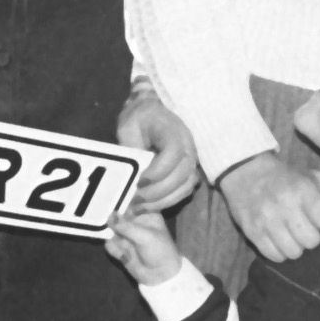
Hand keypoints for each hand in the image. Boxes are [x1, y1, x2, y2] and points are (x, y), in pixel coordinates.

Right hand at [105, 206, 184, 287]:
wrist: (161, 276)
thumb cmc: (159, 251)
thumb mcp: (145, 236)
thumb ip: (126, 226)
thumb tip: (109, 216)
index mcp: (146, 214)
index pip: (130, 203)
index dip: (119, 202)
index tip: (109, 200)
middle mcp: (135, 222)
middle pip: (117, 215)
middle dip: (112, 220)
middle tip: (107, 222)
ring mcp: (127, 235)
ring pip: (111, 230)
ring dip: (112, 236)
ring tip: (122, 244)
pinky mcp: (120, 248)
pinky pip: (110, 244)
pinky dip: (114, 249)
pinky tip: (124, 255)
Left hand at [117, 87, 199, 211]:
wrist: (151, 113)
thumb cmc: (138, 120)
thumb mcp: (128, 128)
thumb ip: (130, 149)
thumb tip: (129, 176)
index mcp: (172, 130)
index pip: (174, 152)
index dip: (158, 170)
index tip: (139, 180)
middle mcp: (188, 145)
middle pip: (182, 174)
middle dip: (158, 191)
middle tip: (135, 199)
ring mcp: (191, 160)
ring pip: (186, 186)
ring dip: (163, 200)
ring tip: (140, 207)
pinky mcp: (188, 171)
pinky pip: (184, 191)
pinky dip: (168, 202)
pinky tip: (149, 206)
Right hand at [220, 154, 319, 262]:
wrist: (244, 171)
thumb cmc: (283, 177)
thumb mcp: (308, 175)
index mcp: (302, 190)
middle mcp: (285, 205)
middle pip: (311, 240)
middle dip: (311, 238)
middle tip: (305, 230)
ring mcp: (266, 220)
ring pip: (293, 252)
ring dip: (295, 247)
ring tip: (292, 237)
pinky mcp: (252, 231)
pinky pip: (273, 255)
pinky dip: (279, 252)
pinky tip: (278, 241)